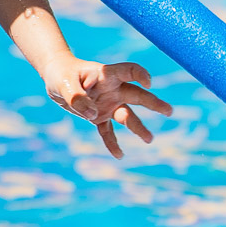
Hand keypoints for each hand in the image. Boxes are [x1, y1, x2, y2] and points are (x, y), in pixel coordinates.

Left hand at [43, 56, 171, 158]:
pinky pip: (108, 131)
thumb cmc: (62, 74)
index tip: (148, 83)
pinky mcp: (99, 116)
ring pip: (127, 115)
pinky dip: (112, 143)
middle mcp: (112, 89)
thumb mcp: (64, 84)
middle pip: (137, 95)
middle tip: (169, 111)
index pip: (128, 71)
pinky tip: (119, 155)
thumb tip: (93, 114)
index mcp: (106, 75)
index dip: (140, 75)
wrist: (56, 77)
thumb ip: (77, 97)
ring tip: (150, 139)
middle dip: (153, 103)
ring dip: (138, 127)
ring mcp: (107, 103)